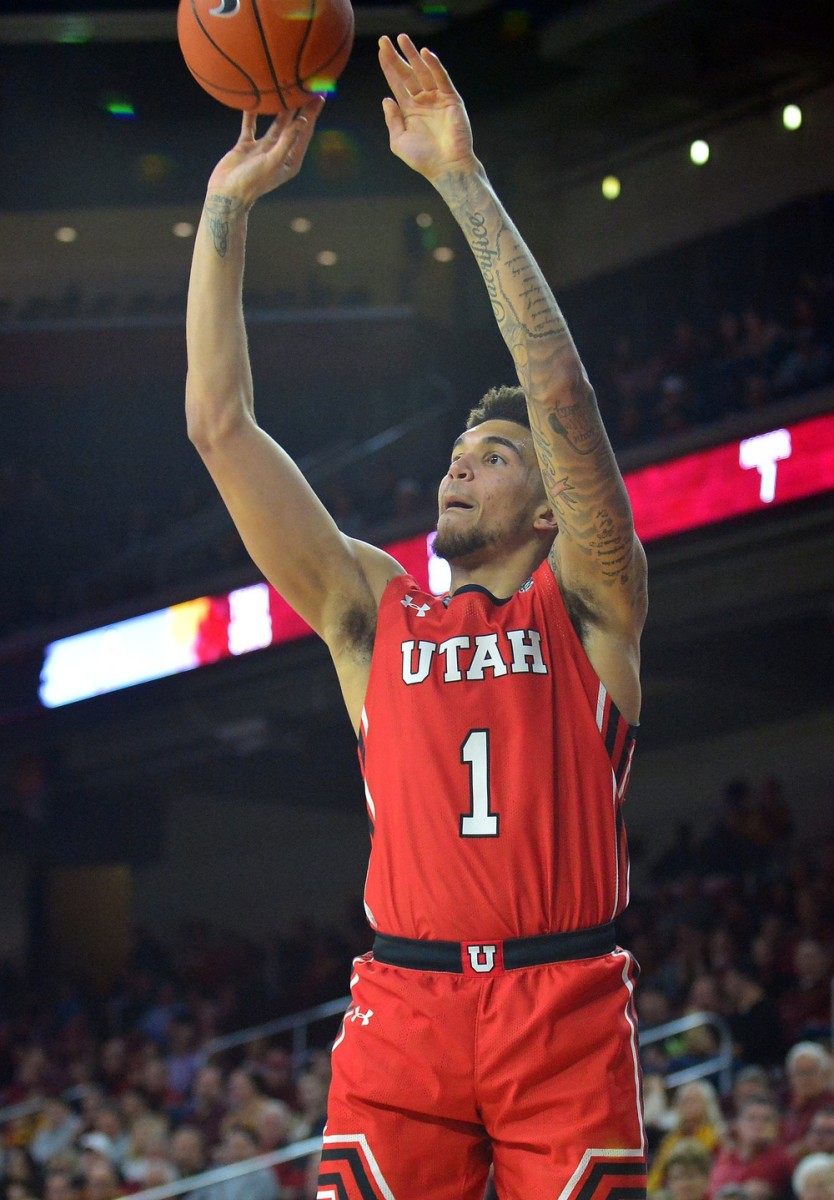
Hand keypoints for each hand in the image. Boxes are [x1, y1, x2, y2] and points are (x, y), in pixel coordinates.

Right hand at [206, 98, 324, 206]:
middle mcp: (279, 153)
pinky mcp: (247, 146)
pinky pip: (251, 125)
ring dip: (281, 107)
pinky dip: (252, 113)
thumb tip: (303, 120)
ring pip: (275, 124)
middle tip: (307, 85)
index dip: (312, 113)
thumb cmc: (252, 182)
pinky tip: (254, 99)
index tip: (319, 94)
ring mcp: (263, 149)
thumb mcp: (273, 161)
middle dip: (300, 107)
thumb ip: (288, 140)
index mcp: (290, 160)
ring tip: (287, 88)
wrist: (226, 194)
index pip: (305, 131)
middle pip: (293, 125)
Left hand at [378, 34, 476, 181]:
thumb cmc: (423, 159)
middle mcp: (423, 101)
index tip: (380, 51)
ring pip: (423, 72)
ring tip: (402, 39)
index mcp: (410, 110)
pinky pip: (442, 78)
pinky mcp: (451, 99)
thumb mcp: (399, 141)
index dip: (388, 67)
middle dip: (397, 57)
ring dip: (413, 55)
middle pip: (408, 73)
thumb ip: (392, 120)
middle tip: (385, 40)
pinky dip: (435, 66)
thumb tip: (386, 99)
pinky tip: (425, 54)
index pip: (397, 83)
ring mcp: (437, 99)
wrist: (446, 168)